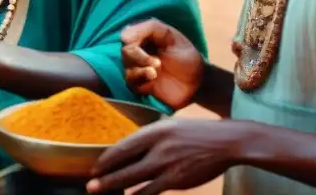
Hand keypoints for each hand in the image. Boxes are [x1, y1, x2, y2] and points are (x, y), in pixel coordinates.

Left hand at [87, 119, 247, 193]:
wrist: (225, 141)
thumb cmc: (196, 133)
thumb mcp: (170, 127)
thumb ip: (151, 137)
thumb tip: (131, 148)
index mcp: (154, 131)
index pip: (123, 146)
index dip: (107, 158)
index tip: (95, 167)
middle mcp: (157, 147)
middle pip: (125, 165)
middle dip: (105, 177)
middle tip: (90, 185)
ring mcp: (167, 165)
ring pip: (135, 180)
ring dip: (116, 187)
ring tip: (102, 192)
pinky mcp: (177, 180)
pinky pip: (152, 191)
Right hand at [121, 19, 203, 110]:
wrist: (198, 81)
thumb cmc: (185, 55)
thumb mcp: (170, 35)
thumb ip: (149, 28)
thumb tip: (123, 36)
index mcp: (144, 39)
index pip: (127, 36)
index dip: (131, 38)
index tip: (135, 41)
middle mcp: (138, 54)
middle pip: (125, 52)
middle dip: (138, 57)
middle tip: (157, 63)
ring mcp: (140, 71)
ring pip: (126, 68)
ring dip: (140, 70)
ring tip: (156, 72)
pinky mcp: (142, 86)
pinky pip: (131, 83)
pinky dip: (139, 79)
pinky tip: (152, 79)